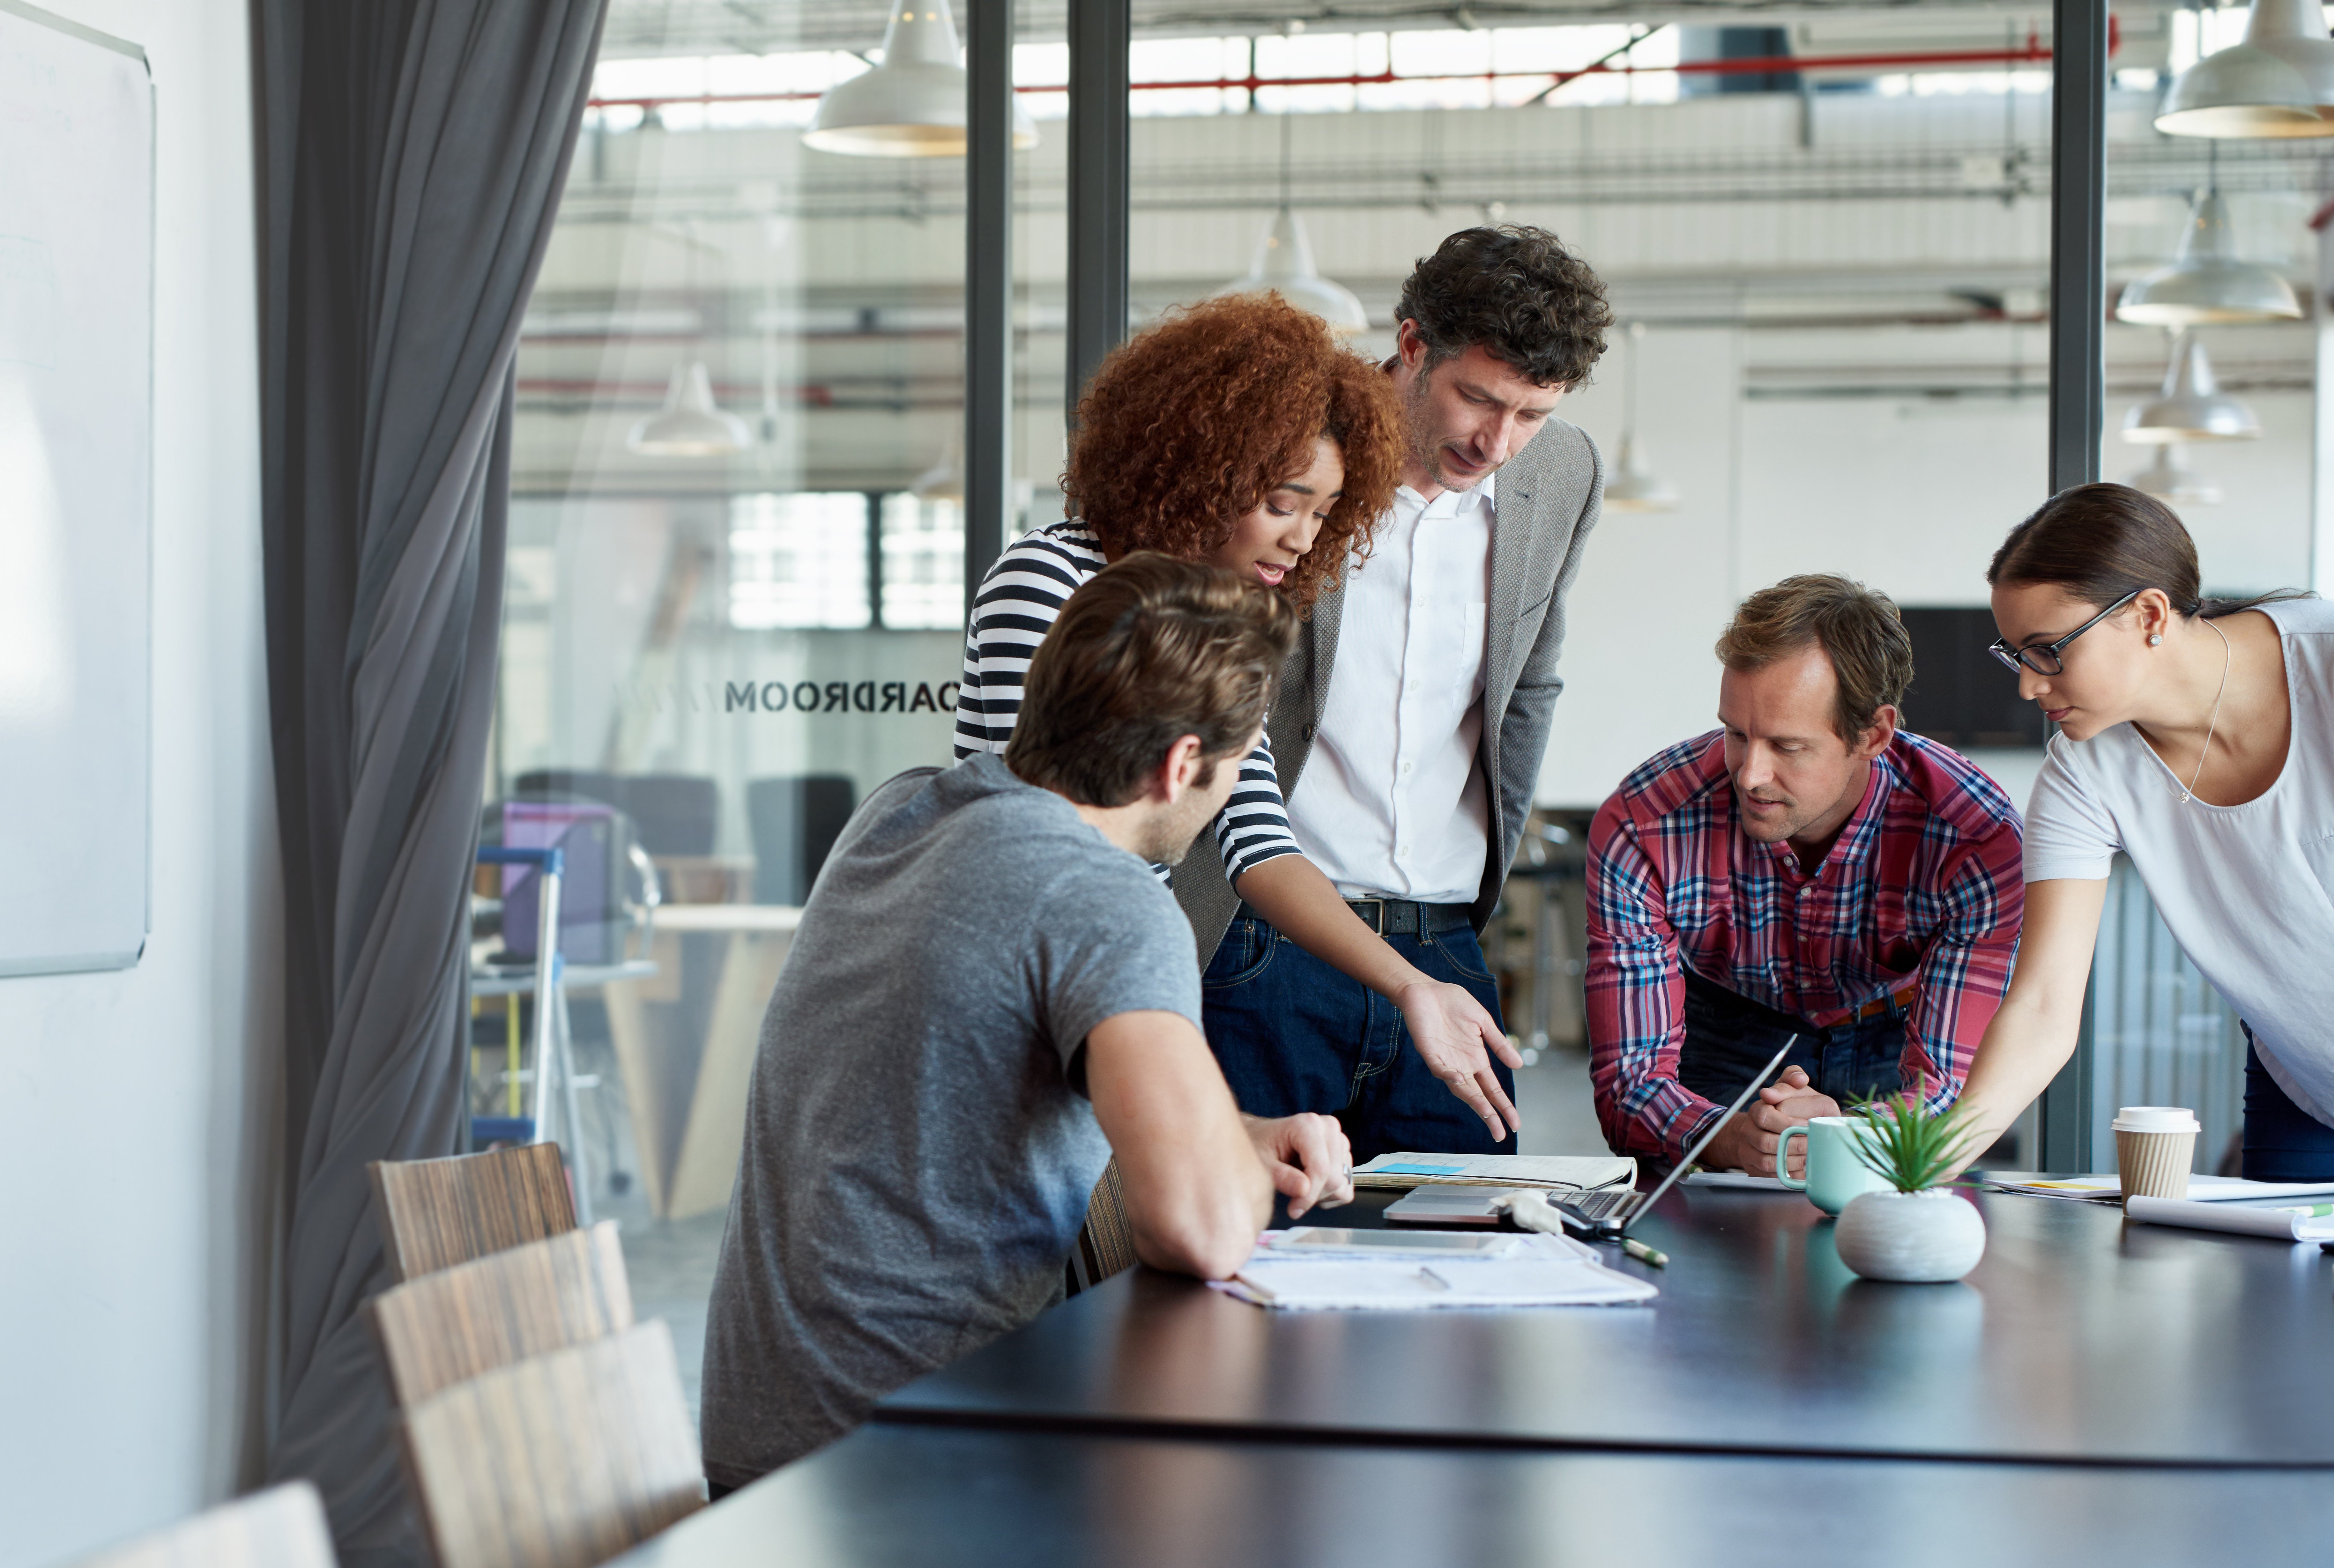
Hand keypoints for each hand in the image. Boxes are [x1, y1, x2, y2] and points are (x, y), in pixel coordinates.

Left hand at [1245, 1113, 1354, 1217]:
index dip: (1309, 1196)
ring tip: (1300, 1188)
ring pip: (1342, 1184)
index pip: (1321, 1169)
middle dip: (1313, 1196)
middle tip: (1293, 1200)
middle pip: (1334, 1178)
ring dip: (1321, 1196)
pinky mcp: (1344, 1153)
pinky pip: (1346, 1187)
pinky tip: (1311, 1186)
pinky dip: (1330, 1195)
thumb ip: (1281, 1176)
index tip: (1293, 1210)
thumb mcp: (1262, 1163)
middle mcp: (1328, 1127)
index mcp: (1308, 1125)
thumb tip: (1303, 1189)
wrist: (1263, 1137)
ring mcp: (1339, 1140)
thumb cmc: (1260, 1145)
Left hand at [1393, 980, 1524, 1140]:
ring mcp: (1445, 1060)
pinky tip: (1458, 1079)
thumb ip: (1499, 1044)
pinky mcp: (1429, 1052)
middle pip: (1478, 1095)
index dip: (1503, 1106)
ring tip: (1486, 1113)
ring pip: (1459, 1087)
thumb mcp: (1483, 1023)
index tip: (1516, 1124)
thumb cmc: (1453, 1004)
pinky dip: (1448, 1075)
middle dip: (1490, 1114)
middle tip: (1501, 1134)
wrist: (1426, 990)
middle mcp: (1461, 1065)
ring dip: (1472, 1100)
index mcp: (1476, 1059)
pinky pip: (1439, 1067)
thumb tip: (1519, 1065)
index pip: (1492, 1088)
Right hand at [1699, 1083, 1841, 1176]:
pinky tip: (1804, 1169)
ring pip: (1769, 1162)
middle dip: (1794, 1144)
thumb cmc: (1782, 1106)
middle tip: (1814, 1144)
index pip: (1765, 1116)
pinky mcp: (1754, 1169)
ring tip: (1812, 1156)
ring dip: (1794, 1161)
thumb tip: (1799, 1078)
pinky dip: (1790, 1174)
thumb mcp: (1786, 1087)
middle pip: (1767, 1142)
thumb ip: (1793, 1076)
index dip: (1788, 1123)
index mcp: (1757, 1110)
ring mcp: (1748, 1151)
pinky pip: (1771, 1177)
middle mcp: (1748, 1131)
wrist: (1759, 1129)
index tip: (1807, 1125)